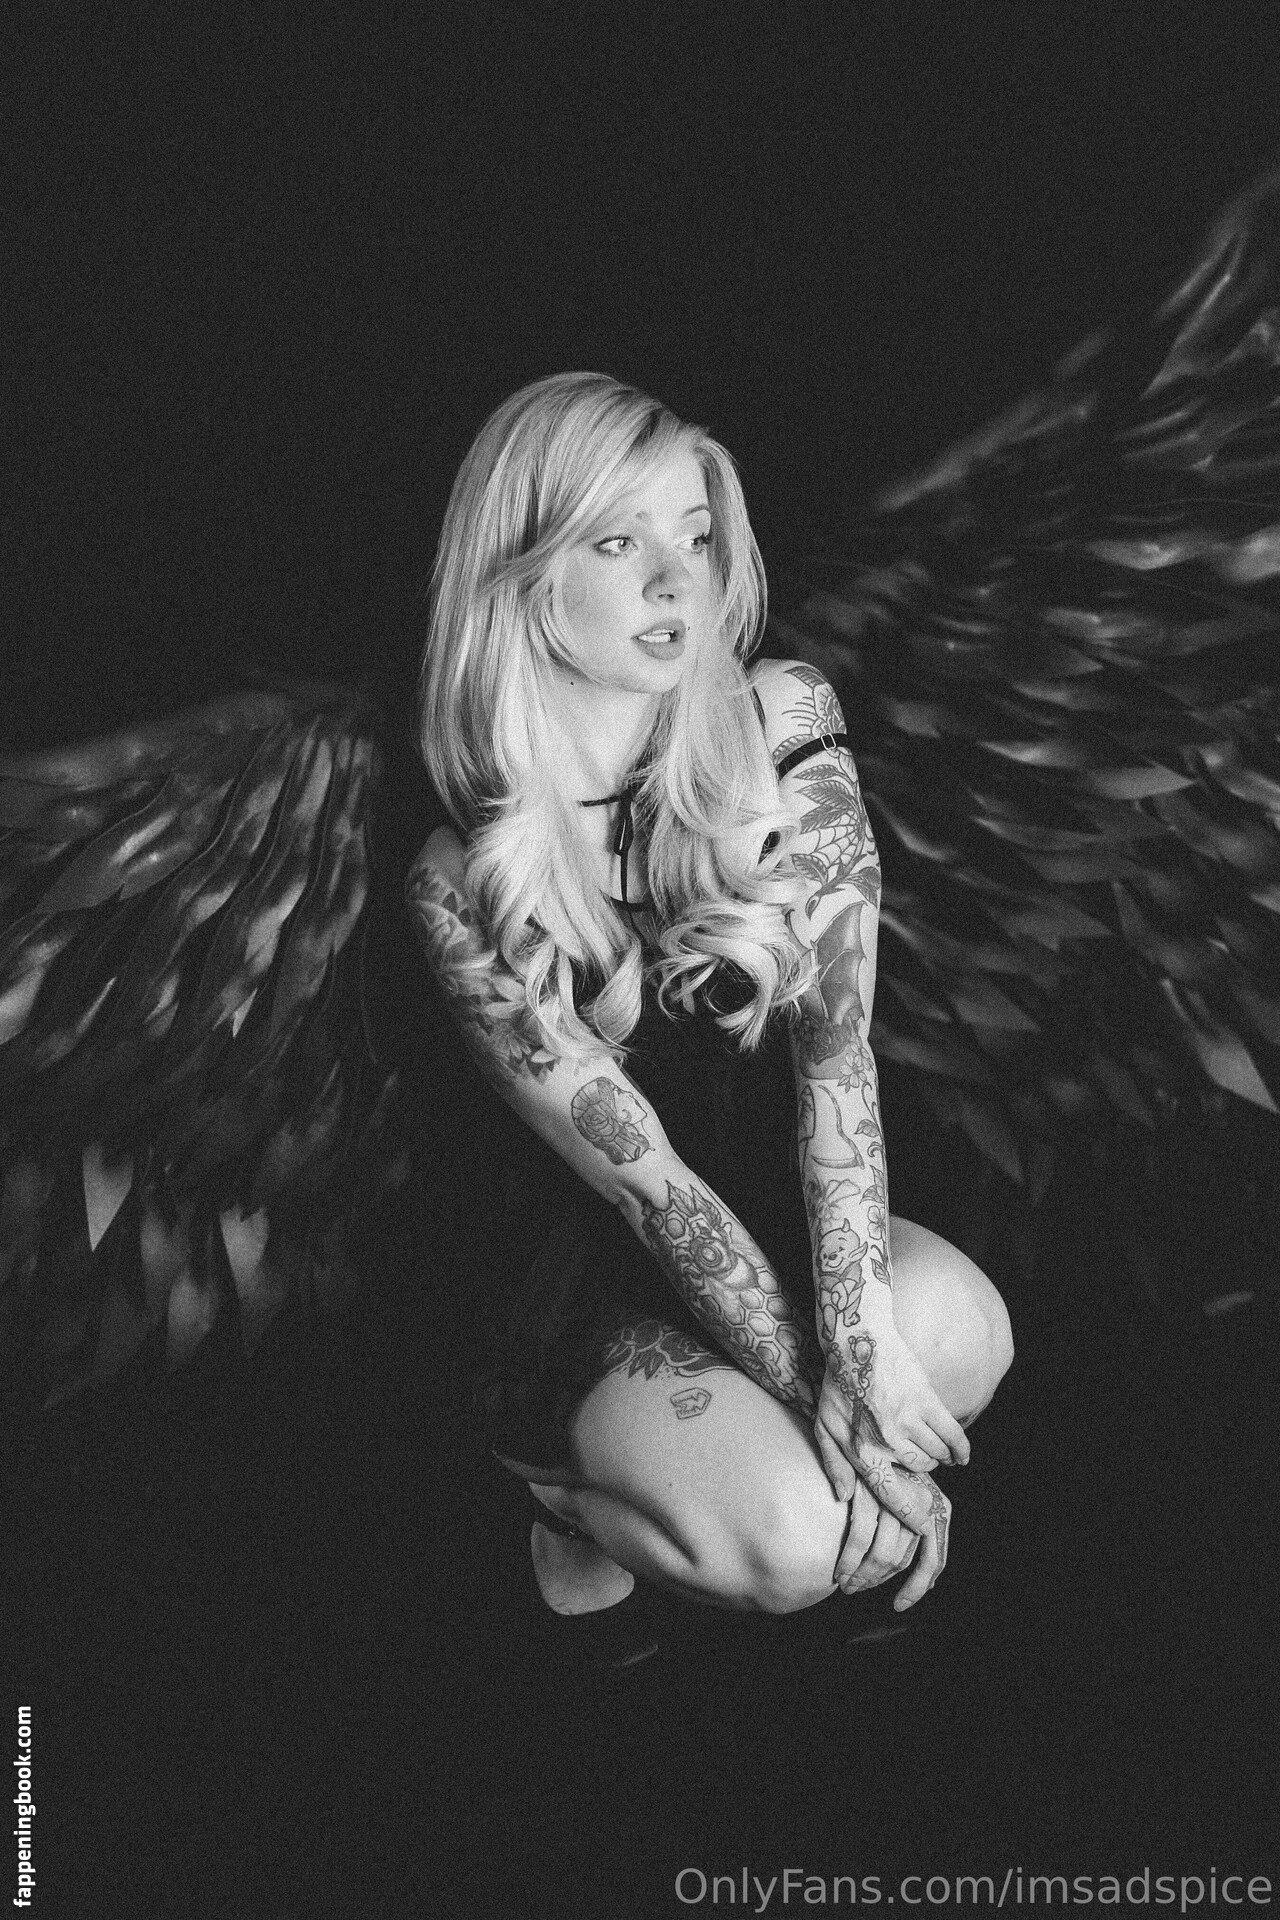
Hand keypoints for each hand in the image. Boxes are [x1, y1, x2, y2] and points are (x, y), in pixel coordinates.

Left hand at [814, 1323, 968, 1502]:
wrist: (857, 1340)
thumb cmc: (837, 1385)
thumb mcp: (824, 1427)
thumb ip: (833, 1465)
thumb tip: (844, 1498)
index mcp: (861, 1450)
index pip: (890, 1496)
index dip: (909, 1516)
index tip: (922, 1527)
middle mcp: (886, 1440)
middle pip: (920, 1471)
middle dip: (922, 1469)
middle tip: (919, 1459)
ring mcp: (908, 1420)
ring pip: (937, 1453)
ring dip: (939, 1455)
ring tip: (934, 1449)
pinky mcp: (926, 1400)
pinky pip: (953, 1434)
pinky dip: (961, 1448)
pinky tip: (961, 1455)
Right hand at [837, 1459, 951, 1609]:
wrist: (865, 1427)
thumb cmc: (888, 1473)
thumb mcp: (907, 1502)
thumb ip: (913, 1538)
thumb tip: (927, 1584)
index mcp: (938, 1507)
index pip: (933, 1559)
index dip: (917, 1587)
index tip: (900, 1606)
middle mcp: (923, 1502)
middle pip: (902, 1560)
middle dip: (878, 1582)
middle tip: (857, 1590)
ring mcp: (896, 1497)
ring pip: (882, 1554)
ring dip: (862, 1576)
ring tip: (846, 1584)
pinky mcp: (870, 1491)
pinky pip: (861, 1538)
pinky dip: (850, 1560)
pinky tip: (840, 1572)